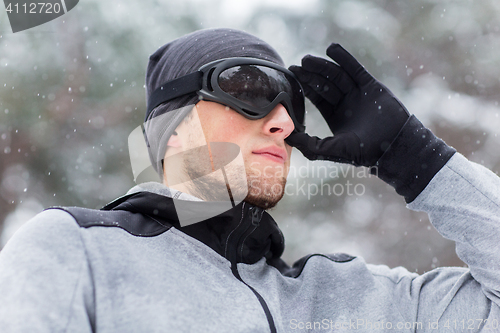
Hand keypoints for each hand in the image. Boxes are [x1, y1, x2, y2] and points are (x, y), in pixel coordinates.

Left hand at [286, 43, 409, 166]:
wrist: (394, 145)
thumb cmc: (363, 151)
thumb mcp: (332, 149)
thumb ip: (309, 145)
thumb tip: (287, 137)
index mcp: (336, 115)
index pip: (317, 97)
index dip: (305, 86)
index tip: (292, 76)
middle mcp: (346, 103)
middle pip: (325, 84)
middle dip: (310, 74)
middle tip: (296, 66)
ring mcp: (358, 93)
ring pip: (337, 75)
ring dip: (322, 65)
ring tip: (307, 59)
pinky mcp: (371, 85)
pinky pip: (355, 69)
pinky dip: (344, 58)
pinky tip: (331, 49)